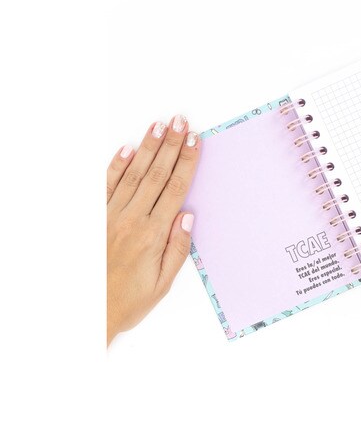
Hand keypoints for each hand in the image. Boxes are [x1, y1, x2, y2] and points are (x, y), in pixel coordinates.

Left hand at [107, 116, 200, 344]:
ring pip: (133, 174)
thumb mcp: (163, 283)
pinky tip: (127, 148)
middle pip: (156, 174)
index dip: (186, 163)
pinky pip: (107, 186)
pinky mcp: (97, 218)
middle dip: (171, 145)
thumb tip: (187, 216)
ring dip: (148, 148)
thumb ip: (178, 248)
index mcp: (153, 234)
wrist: (90, 313)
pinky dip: (117, 165)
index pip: (174, 189)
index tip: (195, 141)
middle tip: (181, 121)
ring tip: (159, 126)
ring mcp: (111, 216)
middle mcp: (131, 219)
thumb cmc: (130, 299)